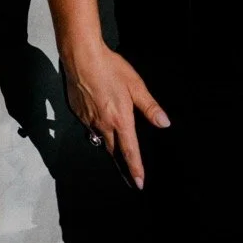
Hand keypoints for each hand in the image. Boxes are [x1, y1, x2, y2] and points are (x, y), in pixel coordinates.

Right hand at [60, 43, 170, 189]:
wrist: (81, 58)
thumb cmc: (111, 69)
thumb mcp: (136, 85)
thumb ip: (149, 107)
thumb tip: (164, 123)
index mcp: (120, 120)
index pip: (130, 151)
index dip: (135, 168)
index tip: (139, 184)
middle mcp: (103, 125)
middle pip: (112, 149)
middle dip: (120, 159)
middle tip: (126, 170)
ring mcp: (88, 120)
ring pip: (99, 137)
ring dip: (107, 142)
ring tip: (113, 143)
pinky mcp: (77, 112)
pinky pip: (88, 125)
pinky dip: (94, 125)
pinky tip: (97, 114)